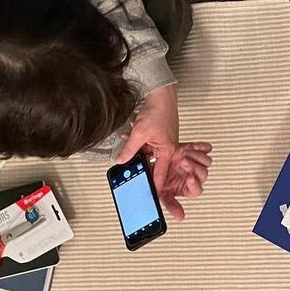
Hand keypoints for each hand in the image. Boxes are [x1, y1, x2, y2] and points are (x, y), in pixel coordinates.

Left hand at [117, 85, 211, 220]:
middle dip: (141, 165)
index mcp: (168, 152)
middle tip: (131, 173)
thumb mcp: (139, 133)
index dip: (154, 186)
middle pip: (153, 165)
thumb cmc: (158, 111)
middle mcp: (168, 149)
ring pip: (148, 154)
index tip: (149, 195)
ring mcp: (164, 143)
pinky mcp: (159, 136)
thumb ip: (129, 149)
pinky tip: (129, 136)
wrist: (161, 95)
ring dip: (137, 151)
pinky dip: (138, 143)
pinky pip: (147, 145)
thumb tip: (121, 160)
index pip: (160, 175)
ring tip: (128, 145)